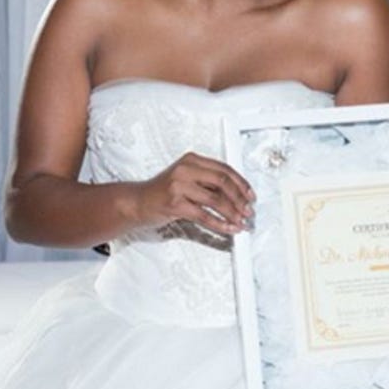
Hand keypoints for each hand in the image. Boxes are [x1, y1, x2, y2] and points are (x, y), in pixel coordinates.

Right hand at [134, 153, 253, 234]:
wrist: (137, 202)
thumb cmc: (163, 192)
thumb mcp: (186, 179)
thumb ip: (207, 182)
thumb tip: (236, 195)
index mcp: (192, 160)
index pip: (224, 169)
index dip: (242, 184)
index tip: (251, 196)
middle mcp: (186, 169)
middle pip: (223, 182)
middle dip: (240, 199)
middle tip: (249, 211)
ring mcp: (179, 186)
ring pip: (215, 200)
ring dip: (232, 213)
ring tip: (241, 222)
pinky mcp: (174, 204)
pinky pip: (203, 216)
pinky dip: (219, 224)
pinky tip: (228, 229)